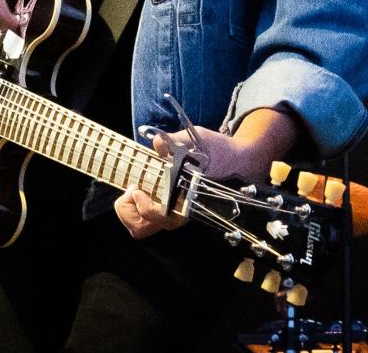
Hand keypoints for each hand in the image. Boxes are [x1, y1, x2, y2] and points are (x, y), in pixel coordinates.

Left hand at [114, 109, 299, 238]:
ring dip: (130, 211)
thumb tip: (157, 143)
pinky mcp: (173, 209)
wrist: (239, 160)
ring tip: (134, 188)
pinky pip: (148, 219)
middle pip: (142, 229)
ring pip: (143, 228)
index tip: (136, 186)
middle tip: (132, 188)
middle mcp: (180, 212)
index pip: (157, 216)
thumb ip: (175, 141)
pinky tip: (141, 188)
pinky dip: (136, 208)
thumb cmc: (218, 150)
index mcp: (187, 198)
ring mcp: (176, 213)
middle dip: (128, 211)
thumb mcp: (198, 138)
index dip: (141, 204)